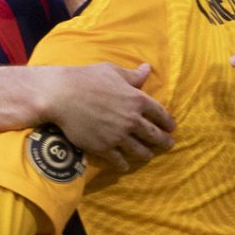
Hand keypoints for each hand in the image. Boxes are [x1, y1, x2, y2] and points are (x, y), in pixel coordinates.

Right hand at [40, 62, 174, 172]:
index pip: (160, 113)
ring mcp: (118, 136)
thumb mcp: (112, 71)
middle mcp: (132, 120)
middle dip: (164, 141)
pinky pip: (118, 159)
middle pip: (154, 134)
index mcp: (137, 99)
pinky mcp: (104, 147)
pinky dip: (124, 164)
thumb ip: (132, 75)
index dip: (168, 121)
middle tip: (168, 144)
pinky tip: (126, 166)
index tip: (172, 127)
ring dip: (146, 154)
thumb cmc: (87, 78)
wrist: (62, 96)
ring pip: (139, 150)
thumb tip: (147, 68)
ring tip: (149, 155)